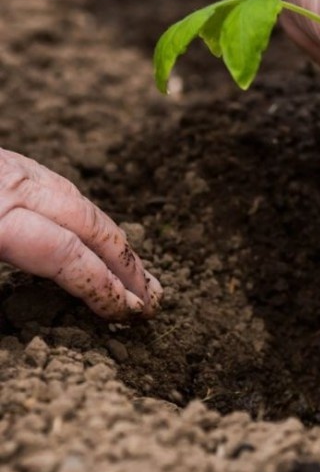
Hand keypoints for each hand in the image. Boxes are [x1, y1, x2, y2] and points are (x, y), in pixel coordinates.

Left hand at [0, 148, 162, 319]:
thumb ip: (4, 270)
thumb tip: (54, 289)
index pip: (67, 255)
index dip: (104, 285)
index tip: (131, 311)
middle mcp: (13, 187)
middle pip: (89, 225)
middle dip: (126, 265)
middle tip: (153, 297)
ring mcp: (12, 168)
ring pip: (81, 202)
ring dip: (112, 240)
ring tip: (135, 271)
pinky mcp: (7, 160)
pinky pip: (59, 187)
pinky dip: (86, 216)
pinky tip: (94, 234)